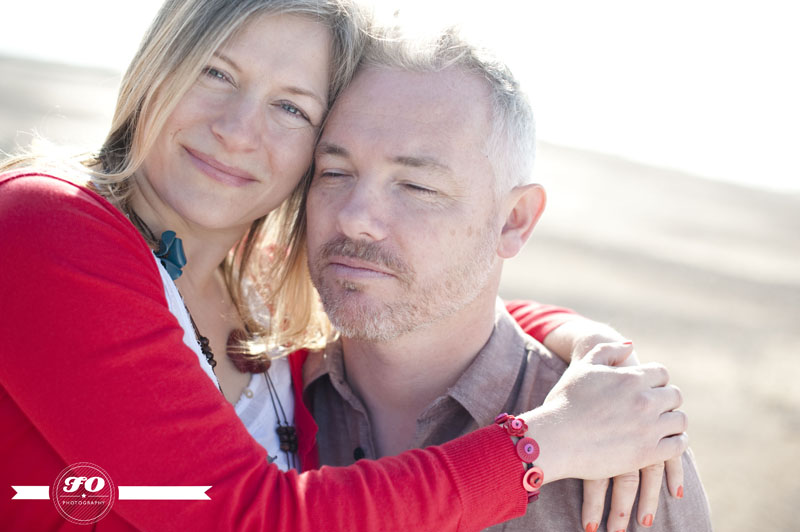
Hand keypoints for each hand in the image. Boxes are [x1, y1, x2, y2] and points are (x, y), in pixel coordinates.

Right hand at [518, 342, 686, 483]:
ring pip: (680, 420)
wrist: (555, 439)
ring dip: (671, 421)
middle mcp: (644, 400)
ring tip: (659, 426)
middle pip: (674, 395)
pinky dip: (675, 442)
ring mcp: (649, 428)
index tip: (646, 390)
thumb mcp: (583, 367)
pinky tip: (663, 443)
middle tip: (652, 409)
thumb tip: (631, 347)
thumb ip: (608, 350)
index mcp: (631, 378)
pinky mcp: (648, 453)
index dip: (655, 380)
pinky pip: (679, 446)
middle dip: (664, 400)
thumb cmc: (565, 401)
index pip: (662, 373)